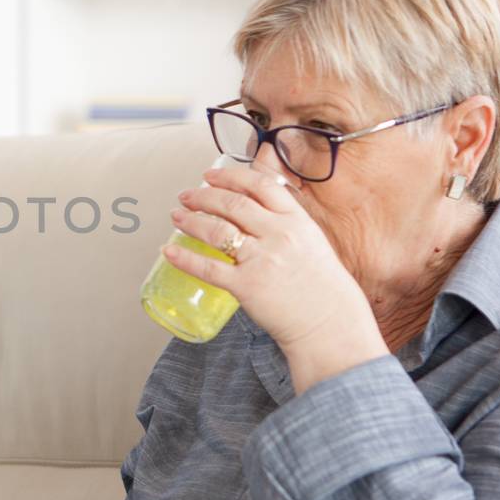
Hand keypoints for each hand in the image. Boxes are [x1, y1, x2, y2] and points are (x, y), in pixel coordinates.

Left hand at [165, 165, 384, 390]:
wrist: (330, 323)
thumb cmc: (322, 286)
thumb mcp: (312, 242)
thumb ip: (286, 225)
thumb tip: (256, 211)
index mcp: (296, 220)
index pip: (259, 185)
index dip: (229, 176)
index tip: (210, 175)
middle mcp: (278, 235)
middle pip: (232, 203)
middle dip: (203, 196)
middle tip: (186, 196)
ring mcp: (262, 259)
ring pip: (217, 230)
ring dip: (191, 221)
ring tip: (176, 217)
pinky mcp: (247, 286)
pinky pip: (208, 268)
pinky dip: (185, 258)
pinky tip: (169, 251)